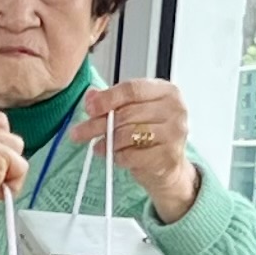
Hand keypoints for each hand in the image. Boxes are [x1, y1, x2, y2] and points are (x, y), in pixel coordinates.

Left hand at [77, 77, 200, 224]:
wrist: (167, 165)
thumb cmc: (150, 133)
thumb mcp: (132, 110)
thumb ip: (112, 100)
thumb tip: (91, 96)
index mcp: (166, 91)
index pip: (132, 89)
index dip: (107, 98)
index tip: (89, 108)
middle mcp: (175, 110)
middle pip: (127, 113)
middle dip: (98, 124)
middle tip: (80, 132)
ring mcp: (175, 133)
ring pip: (128, 134)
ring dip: (107, 142)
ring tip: (98, 146)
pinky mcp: (169, 156)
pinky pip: (133, 155)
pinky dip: (118, 157)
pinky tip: (115, 156)